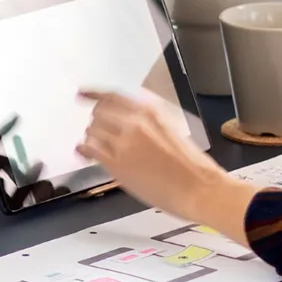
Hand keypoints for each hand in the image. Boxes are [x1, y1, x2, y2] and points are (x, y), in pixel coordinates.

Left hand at [76, 89, 246, 239]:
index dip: (93, 93)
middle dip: (97, 122)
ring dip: (92, 137)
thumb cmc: (192, 166)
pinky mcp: (117, 164)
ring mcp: (124, 143)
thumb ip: (148, 122)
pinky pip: (90, 149)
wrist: (199, 188)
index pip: (113, 96)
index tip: (82, 93)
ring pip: (92, 131)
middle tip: (98, 131)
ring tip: (96, 147)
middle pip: (99, 113)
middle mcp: (135, 123)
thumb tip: (129, 120)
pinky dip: (84, 150)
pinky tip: (84, 153)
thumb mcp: (171, 130)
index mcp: (150, 112)